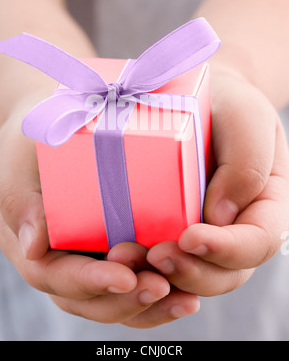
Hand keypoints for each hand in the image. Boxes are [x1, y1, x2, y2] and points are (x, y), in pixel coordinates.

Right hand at [0, 102, 198, 327]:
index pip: (59, 278)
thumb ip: (22, 203)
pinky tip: (189, 289)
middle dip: (129, 299)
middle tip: (163, 286)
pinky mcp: (115, 251)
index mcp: (36, 250)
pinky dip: (162, 291)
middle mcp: (65, 264)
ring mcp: (92, 261)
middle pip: (93, 301)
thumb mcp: (16, 167)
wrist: (48, 135)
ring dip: (151, 305)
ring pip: (117, 300)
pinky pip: (136, 282)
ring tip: (186, 299)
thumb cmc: (28, 150)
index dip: (91, 283)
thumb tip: (33, 246)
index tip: (125, 276)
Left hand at [144, 67, 288, 296]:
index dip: (227, 250)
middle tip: (154, 255)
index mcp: (263, 207)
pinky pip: (156, 260)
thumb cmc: (227, 106)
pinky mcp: (166, 230)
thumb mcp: (246, 117)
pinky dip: (138, 267)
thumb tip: (219, 218)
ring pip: (187, 275)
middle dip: (189, 271)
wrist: (199, 103)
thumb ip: (246, 162)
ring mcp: (198, 234)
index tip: (191, 237)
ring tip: (126, 260)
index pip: (257, 243)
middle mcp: (232, 230)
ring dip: (158, 277)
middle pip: (221, 274)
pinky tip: (116, 258)